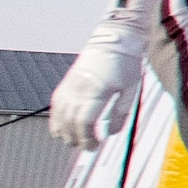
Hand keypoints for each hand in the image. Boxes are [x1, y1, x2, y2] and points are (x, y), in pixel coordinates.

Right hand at [50, 20, 145, 149]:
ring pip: (59, 115)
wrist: (115, 39)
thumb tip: (110, 133)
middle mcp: (78, 88)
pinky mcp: (66, 83)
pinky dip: (56, 119)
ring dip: (65, 132)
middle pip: (71, 121)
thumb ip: (121, 112)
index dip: (87, 137)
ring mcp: (69, 85)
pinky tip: (59, 130)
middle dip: (77, 138)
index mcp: (96, 90)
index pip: (85, 121)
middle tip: (88, 148)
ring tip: (74, 142)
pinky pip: (55, 106)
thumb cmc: (126, 64)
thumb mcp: (131, 89)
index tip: (95, 146)